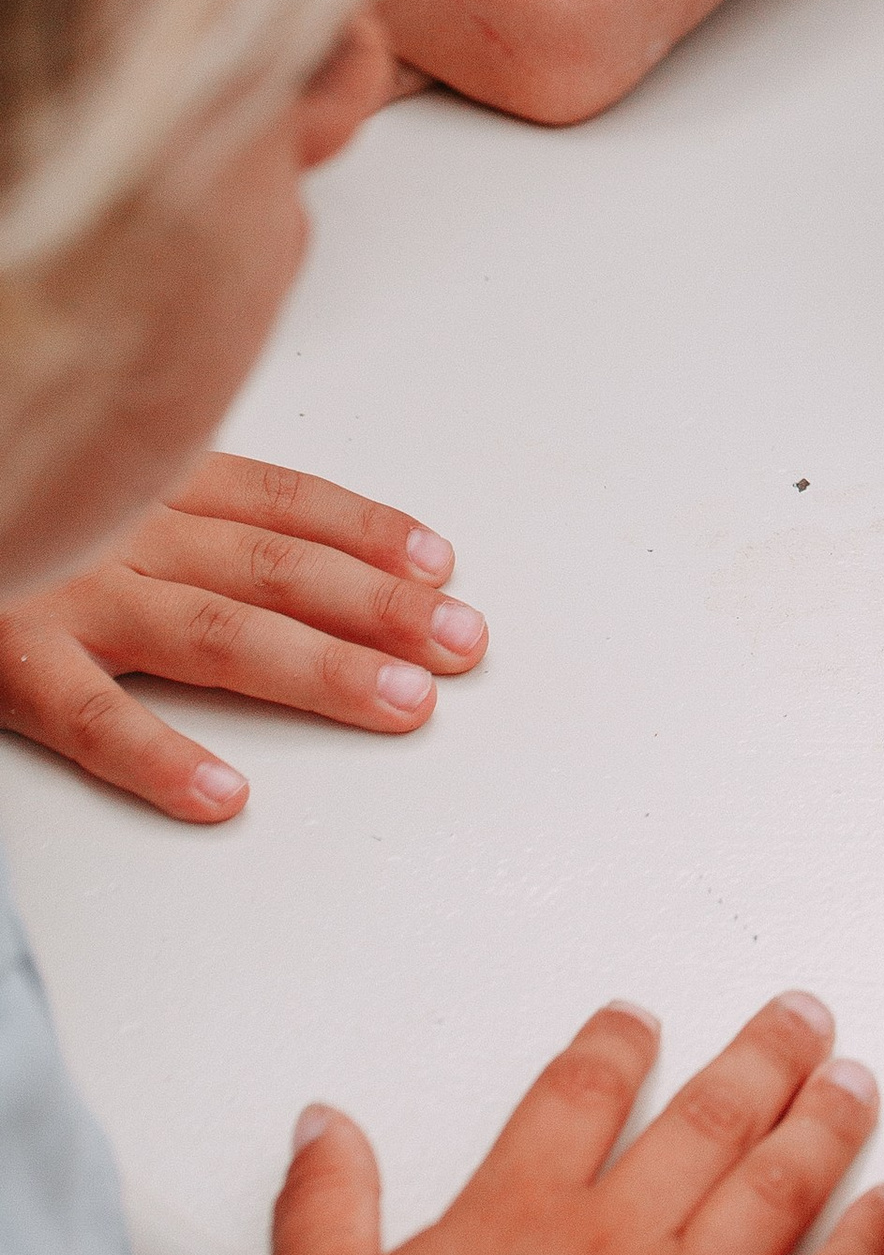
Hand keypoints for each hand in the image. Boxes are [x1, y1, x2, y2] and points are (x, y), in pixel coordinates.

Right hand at [0, 451, 486, 818]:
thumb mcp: (69, 459)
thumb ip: (144, 475)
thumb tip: (236, 513)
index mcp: (131, 481)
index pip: (274, 498)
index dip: (363, 529)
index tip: (441, 559)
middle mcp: (113, 527)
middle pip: (275, 565)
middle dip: (381, 603)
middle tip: (467, 642)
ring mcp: (61, 589)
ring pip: (217, 632)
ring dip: (319, 668)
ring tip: (404, 701)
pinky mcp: (2, 654)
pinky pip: (90, 717)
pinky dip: (157, 756)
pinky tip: (222, 795)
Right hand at [258, 991, 883, 1254]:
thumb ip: (324, 1202)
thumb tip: (325, 1127)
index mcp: (516, 1215)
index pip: (582, 1094)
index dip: (618, 1046)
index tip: (644, 1021)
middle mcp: (613, 1245)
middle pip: (708, 1119)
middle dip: (764, 1056)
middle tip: (804, 1018)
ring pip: (777, 1188)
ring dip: (823, 1124)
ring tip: (854, 1082)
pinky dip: (871, 1248)